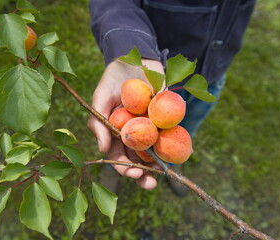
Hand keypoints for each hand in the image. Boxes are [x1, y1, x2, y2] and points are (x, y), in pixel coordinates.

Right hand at [87, 59, 163, 189]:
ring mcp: (149, 128)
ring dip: (158, 166)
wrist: (137, 59)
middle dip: (142, 174)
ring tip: (164, 175)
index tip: (133, 173)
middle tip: (150, 183)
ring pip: (153, 153)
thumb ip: (98, 123)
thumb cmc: (114, 78)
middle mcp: (132, 134)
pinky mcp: (164, 120)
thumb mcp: (101, 97)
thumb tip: (102, 150)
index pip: (117, 156)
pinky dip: (175, 146)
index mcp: (114, 132)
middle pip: (136, 160)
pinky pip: (169, 135)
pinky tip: (181, 154)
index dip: (123, 168)